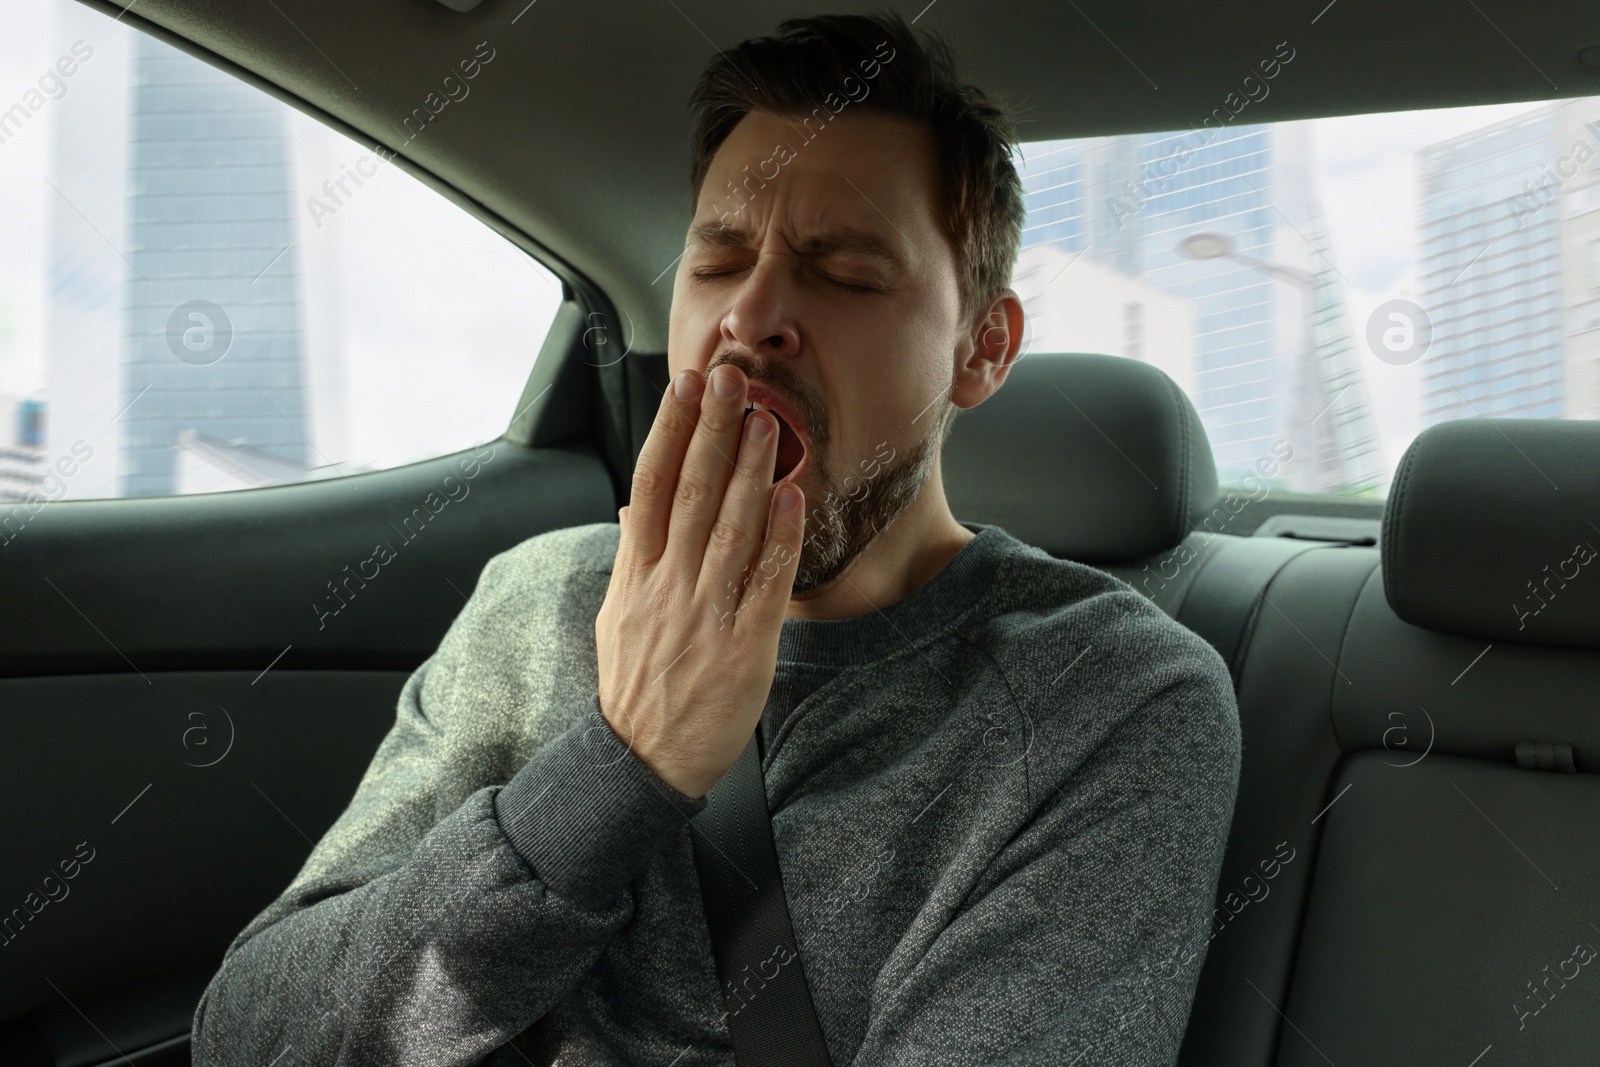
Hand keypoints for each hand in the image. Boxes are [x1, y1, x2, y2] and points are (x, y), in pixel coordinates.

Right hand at [594, 363, 804, 798]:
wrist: (642, 763)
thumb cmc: (636, 687)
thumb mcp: (617, 617)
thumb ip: (632, 558)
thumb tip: (635, 504)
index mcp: (636, 576)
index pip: (651, 486)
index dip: (668, 431)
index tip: (684, 386)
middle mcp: (666, 587)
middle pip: (689, 494)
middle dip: (710, 430)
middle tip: (728, 378)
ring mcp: (704, 617)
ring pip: (729, 529)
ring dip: (748, 470)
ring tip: (765, 420)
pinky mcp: (743, 649)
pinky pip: (763, 585)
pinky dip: (778, 539)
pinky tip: (790, 498)